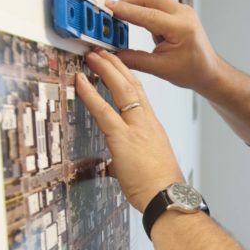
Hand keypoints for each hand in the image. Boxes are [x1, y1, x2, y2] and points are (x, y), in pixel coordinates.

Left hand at [75, 48, 183, 211]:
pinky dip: (90, 93)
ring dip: (105, 69)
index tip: (118, 67)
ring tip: (93, 56)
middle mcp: (148, 122)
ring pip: (122, 89)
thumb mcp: (146, 168)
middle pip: (133, 84)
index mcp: (154, 128)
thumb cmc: (161, 188)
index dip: (128, 78)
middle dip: (117, 65)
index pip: (141, 95)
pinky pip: (103, 110)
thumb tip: (115, 167)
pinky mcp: (123, 138)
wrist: (169, 197)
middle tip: (103, 52)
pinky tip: (80, 81)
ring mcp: (137, 128)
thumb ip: (127, 162)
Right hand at [106, 0, 222, 94]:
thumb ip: (134, 60)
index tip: (109, 8)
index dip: (125, 10)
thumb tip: (113, 54)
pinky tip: (136, 20)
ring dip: (135, 4)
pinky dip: (144, 8)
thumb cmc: (193, 71)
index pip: (148, 14)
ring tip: (121, 17)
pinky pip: (157, 3)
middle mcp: (184, 15)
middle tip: (111, 11)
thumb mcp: (160, 69)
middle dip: (128, 1)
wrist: (210, 72)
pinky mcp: (179, 12)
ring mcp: (183, 11)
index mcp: (182, 28)